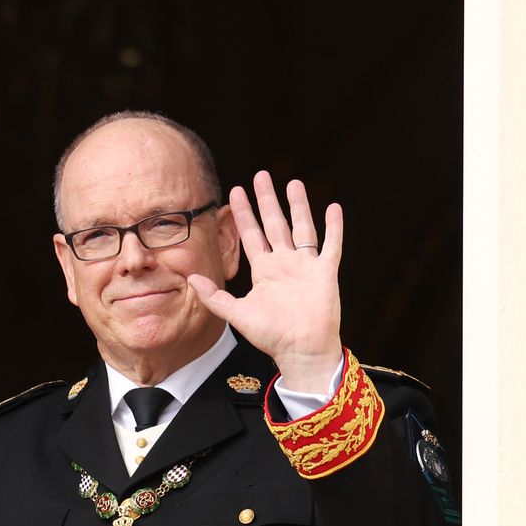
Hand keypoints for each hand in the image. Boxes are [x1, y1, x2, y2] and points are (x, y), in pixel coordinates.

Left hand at [186, 171, 343, 394]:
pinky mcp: (325, 272)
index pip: (251, 234)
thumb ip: (214, 296)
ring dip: (299, 206)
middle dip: (267, 200)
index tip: (235, 191)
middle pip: (274, 224)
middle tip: (261, 175)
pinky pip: (331, 245)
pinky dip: (334, 228)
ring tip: (294, 183)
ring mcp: (306, 266)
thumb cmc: (270, 335)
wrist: (300, 350)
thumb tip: (191, 278)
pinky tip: (334, 208)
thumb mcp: (236, 314)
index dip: (243, 214)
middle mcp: (284, 263)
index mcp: (264, 270)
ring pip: (302, 228)